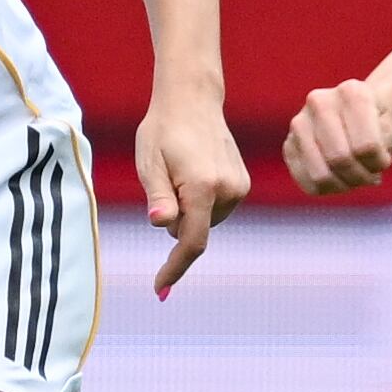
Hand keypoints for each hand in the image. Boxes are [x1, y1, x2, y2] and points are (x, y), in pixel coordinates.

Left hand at [137, 96, 247, 295]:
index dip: (174, 267)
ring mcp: (239, 188)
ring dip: (189, 211)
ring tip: (179, 174)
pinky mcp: (242, 185)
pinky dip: (201, 202)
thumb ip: (158, 197)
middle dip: (176, 221)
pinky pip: (215, 209)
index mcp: (202, 187)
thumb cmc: (163, 131)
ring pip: (205, 221)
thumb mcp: (150, 164)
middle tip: (164, 183)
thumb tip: (161, 223)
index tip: (159, 289)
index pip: (190, 242)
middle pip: (194, 231)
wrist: (192, 102)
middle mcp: (227, 190)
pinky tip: (194, 173)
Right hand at [283, 80, 391, 197]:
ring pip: (321, 175)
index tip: (384, 159)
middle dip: (360, 177)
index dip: (379, 163)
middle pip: (340, 159)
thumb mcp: (390, 131)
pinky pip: (308, 183)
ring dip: (345, 185)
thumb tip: (366, 164)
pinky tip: (340, 178)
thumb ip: (383, 144)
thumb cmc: (376, 125)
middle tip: (370, 175)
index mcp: (351, 92)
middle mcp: (319, 101)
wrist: (355, 118)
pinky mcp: (289, 146)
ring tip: (355, 177)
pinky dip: (329, 189)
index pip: (366, 146)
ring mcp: (299, 123)